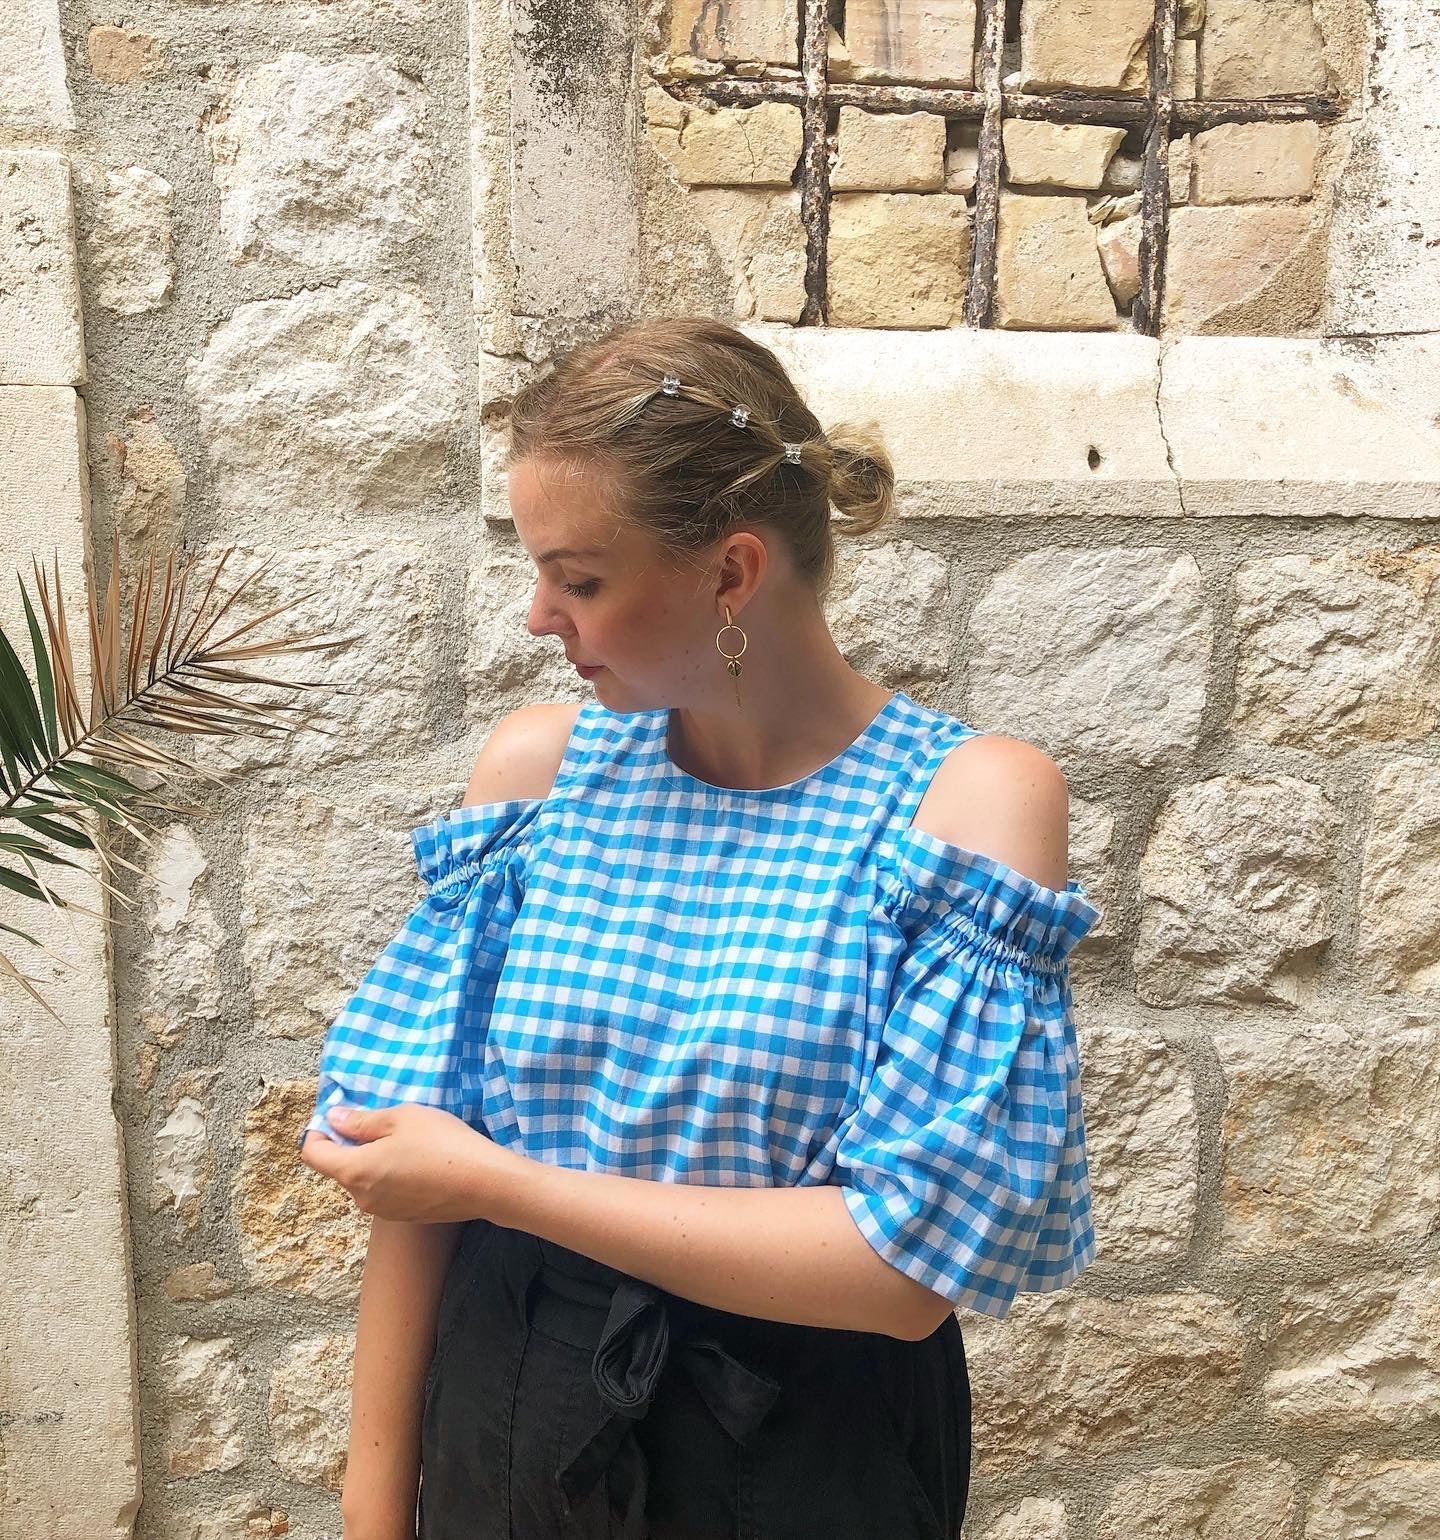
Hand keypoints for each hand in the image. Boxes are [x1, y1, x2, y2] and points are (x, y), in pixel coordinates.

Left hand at [299, 1103, 526, 1222]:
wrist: (483, 1183)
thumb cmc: (440, 1143)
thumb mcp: (401, 1118)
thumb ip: (362, 1120)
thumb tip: (334, 1119)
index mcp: (354, 1170)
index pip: (314, 1154)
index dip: (317, 1132)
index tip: (337, 1117)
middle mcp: (361, 1198)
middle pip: (340, 1168)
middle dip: (350, 1145)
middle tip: (382, 1122)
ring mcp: (382, 1212)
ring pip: (364, 1181)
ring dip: (373, 1161)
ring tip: (406, 1141)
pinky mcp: (404, 1217)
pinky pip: (384, 1192)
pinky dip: (390, 1176)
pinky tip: (419, 1162)